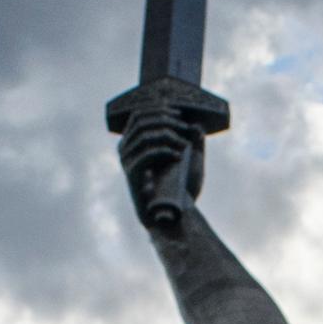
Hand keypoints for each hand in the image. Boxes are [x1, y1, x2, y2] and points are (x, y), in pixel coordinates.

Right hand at [106, 78, 224, 232]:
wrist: (176, 215)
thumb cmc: (181, 188)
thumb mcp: (191, 160)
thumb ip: (194, 141)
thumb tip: (197, 125)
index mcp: (134, 142)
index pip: (140, 114)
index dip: (158, 108)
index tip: (180, 113)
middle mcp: (125, 149)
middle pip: (142, 120)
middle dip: (166, 119)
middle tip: (185, 128)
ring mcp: (127, 162)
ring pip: (145, 135)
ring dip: (168, 135)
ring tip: (184, 145)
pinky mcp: (132, 175)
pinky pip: (146, 153)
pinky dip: (165, 150)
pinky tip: (179, 157)